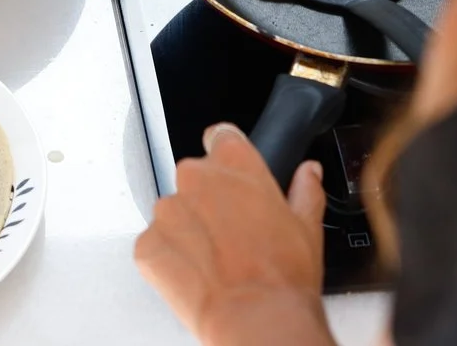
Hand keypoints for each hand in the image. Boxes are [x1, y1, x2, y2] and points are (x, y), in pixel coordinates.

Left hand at [135, 123, 335, 345]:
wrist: (257, 319)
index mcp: (233, 162)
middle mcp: (194, 177)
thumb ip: (305, 190)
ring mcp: (166, 210)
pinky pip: (156, 244)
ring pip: (174, 212)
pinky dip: (171, 258)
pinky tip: (196, 276)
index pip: (220, 138)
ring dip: (189, 230)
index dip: (227, 155)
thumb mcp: (307, 227)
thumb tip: (309, 173)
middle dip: (209, 201)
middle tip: (233, 234)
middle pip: (195, 178)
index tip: (231, 174)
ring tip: (217, 261)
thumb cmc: (283, 276)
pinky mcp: (147, 243)